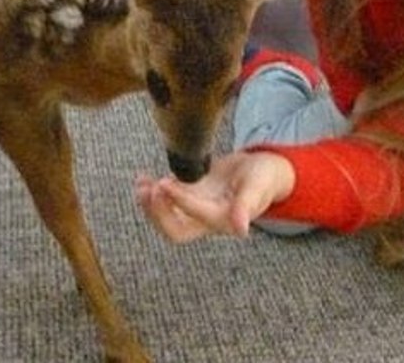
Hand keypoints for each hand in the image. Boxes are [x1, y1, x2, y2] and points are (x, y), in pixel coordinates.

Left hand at [133, 150, 295, 242]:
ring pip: (167, 220)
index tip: (165, 183)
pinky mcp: (189, 199)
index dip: (180, 201)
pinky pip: (166, 204)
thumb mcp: (258, 186)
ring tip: (141, 186)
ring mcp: (196, 211)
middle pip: (177, 231)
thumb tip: (241, 230)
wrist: (261, 171)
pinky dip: (152, 195)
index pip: (198, 214)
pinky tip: (143, 180)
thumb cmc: (263, 178)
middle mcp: (207, 220)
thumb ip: (247, 205)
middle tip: (150, 191)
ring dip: (150, 207)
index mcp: (225, 219)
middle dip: (159, 215)